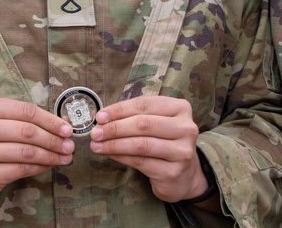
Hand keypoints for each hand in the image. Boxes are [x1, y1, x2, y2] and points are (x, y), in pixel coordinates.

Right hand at [0, 97, 74, 201]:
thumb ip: (25, 120)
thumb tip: (62, 124)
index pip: (26, 111)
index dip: (50, 120)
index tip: (67, 128)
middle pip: (28, 131)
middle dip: (53, 139)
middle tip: (69, 145)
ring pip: (27, 152)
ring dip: (50, 155)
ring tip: (64, 157)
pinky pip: (21, 169)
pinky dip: (40, 167)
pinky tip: (49, 165)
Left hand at [88, 96, 207, 202]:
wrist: (185, 175)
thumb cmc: (165, 142)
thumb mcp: (156, 122)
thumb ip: (134, 116)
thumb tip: (102, 118)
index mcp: (180, 109)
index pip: (145, 105)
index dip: (119, 109)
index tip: (100, 116)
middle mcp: (186, 128)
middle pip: (143, 124)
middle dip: (115, 128)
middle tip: (95, 132)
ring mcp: (182, 152)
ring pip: (141, 145)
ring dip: (114, 144)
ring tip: (97, 145)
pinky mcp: (173, 172)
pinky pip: (140, 162)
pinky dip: (121, 157)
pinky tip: (110, 154)